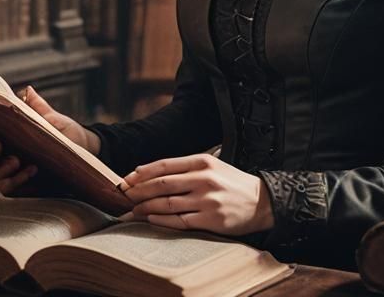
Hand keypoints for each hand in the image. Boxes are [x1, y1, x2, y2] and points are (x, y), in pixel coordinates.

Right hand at [0, 85, 101, 195]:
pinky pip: (9, 188)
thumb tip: (27, 91)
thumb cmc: (65, 132)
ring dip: (5, 169)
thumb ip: (38, 107)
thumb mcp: (53, 119)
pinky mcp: (20, 187)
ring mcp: (12, 173)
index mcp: (8, 136)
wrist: (83, 151)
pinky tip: (31, 170)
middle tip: (5, 149)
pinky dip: (17, 180)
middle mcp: (6, 155)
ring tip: (21, 161)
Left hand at [117, 153, 273, 236]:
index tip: (127, 178)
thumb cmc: (231, 183)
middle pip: (162, 184)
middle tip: (124, 195)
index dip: (143, 172)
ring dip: (146, 207)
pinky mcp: (210, 220)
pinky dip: (162, 220)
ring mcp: (207, 200)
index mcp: (202, 162)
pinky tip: (150, 219)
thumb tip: (153, 173)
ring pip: (168, 203)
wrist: (260, 201)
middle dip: (139, 190)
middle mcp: (203, 179)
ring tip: (132, 209)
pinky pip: (179, 220)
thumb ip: (186, 168)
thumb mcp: (212, 166)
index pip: (165, 165)